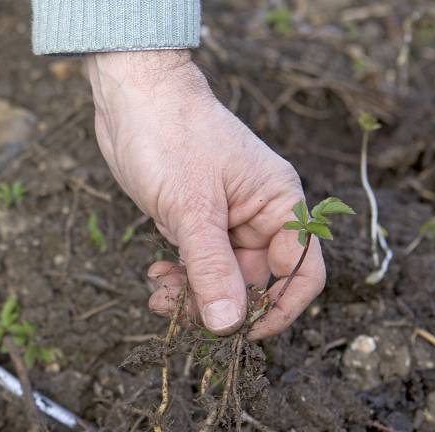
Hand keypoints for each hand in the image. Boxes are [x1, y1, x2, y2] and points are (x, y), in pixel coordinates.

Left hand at [84, 50, 322, 338]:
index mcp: (279, 204)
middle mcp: (260, 215)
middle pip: (256, 284)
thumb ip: (211, 269)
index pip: (301, 271)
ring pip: (221, 280)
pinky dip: (178, 279)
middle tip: (181, 316)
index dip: (279, 308)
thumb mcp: (191, 208)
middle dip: (220, 306)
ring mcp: (226, 220)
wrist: (133, 95)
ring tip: (158, 295)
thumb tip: (229, 324)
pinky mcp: (194, 222)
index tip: (241, 332)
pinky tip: (155, 277)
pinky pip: (197, 266)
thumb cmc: (171, 135)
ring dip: (192, 296)